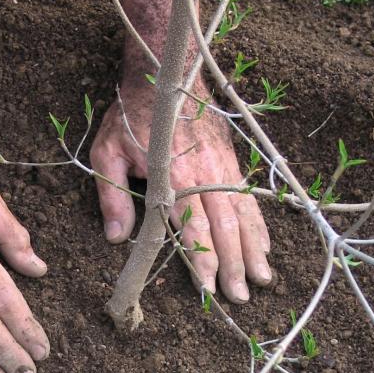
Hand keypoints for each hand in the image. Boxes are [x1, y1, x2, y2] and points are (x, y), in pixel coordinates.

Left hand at [89, 88, 270, 302]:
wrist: (167, 75)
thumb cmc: (132, 117)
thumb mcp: (107, 154)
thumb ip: (112, 197)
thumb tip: (116, 239)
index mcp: (174, 177)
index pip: (192, 227)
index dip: (202, 259)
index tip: (208, 288)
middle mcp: (205, 174)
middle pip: (225, 227)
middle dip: (234, 265)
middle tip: (240, 297)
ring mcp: (223, 167)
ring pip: (244, 215)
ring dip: (254, 250)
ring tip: (263, 280)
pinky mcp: (232, 161)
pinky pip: (249, 199)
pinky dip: (259, 225)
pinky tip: (266, 247)